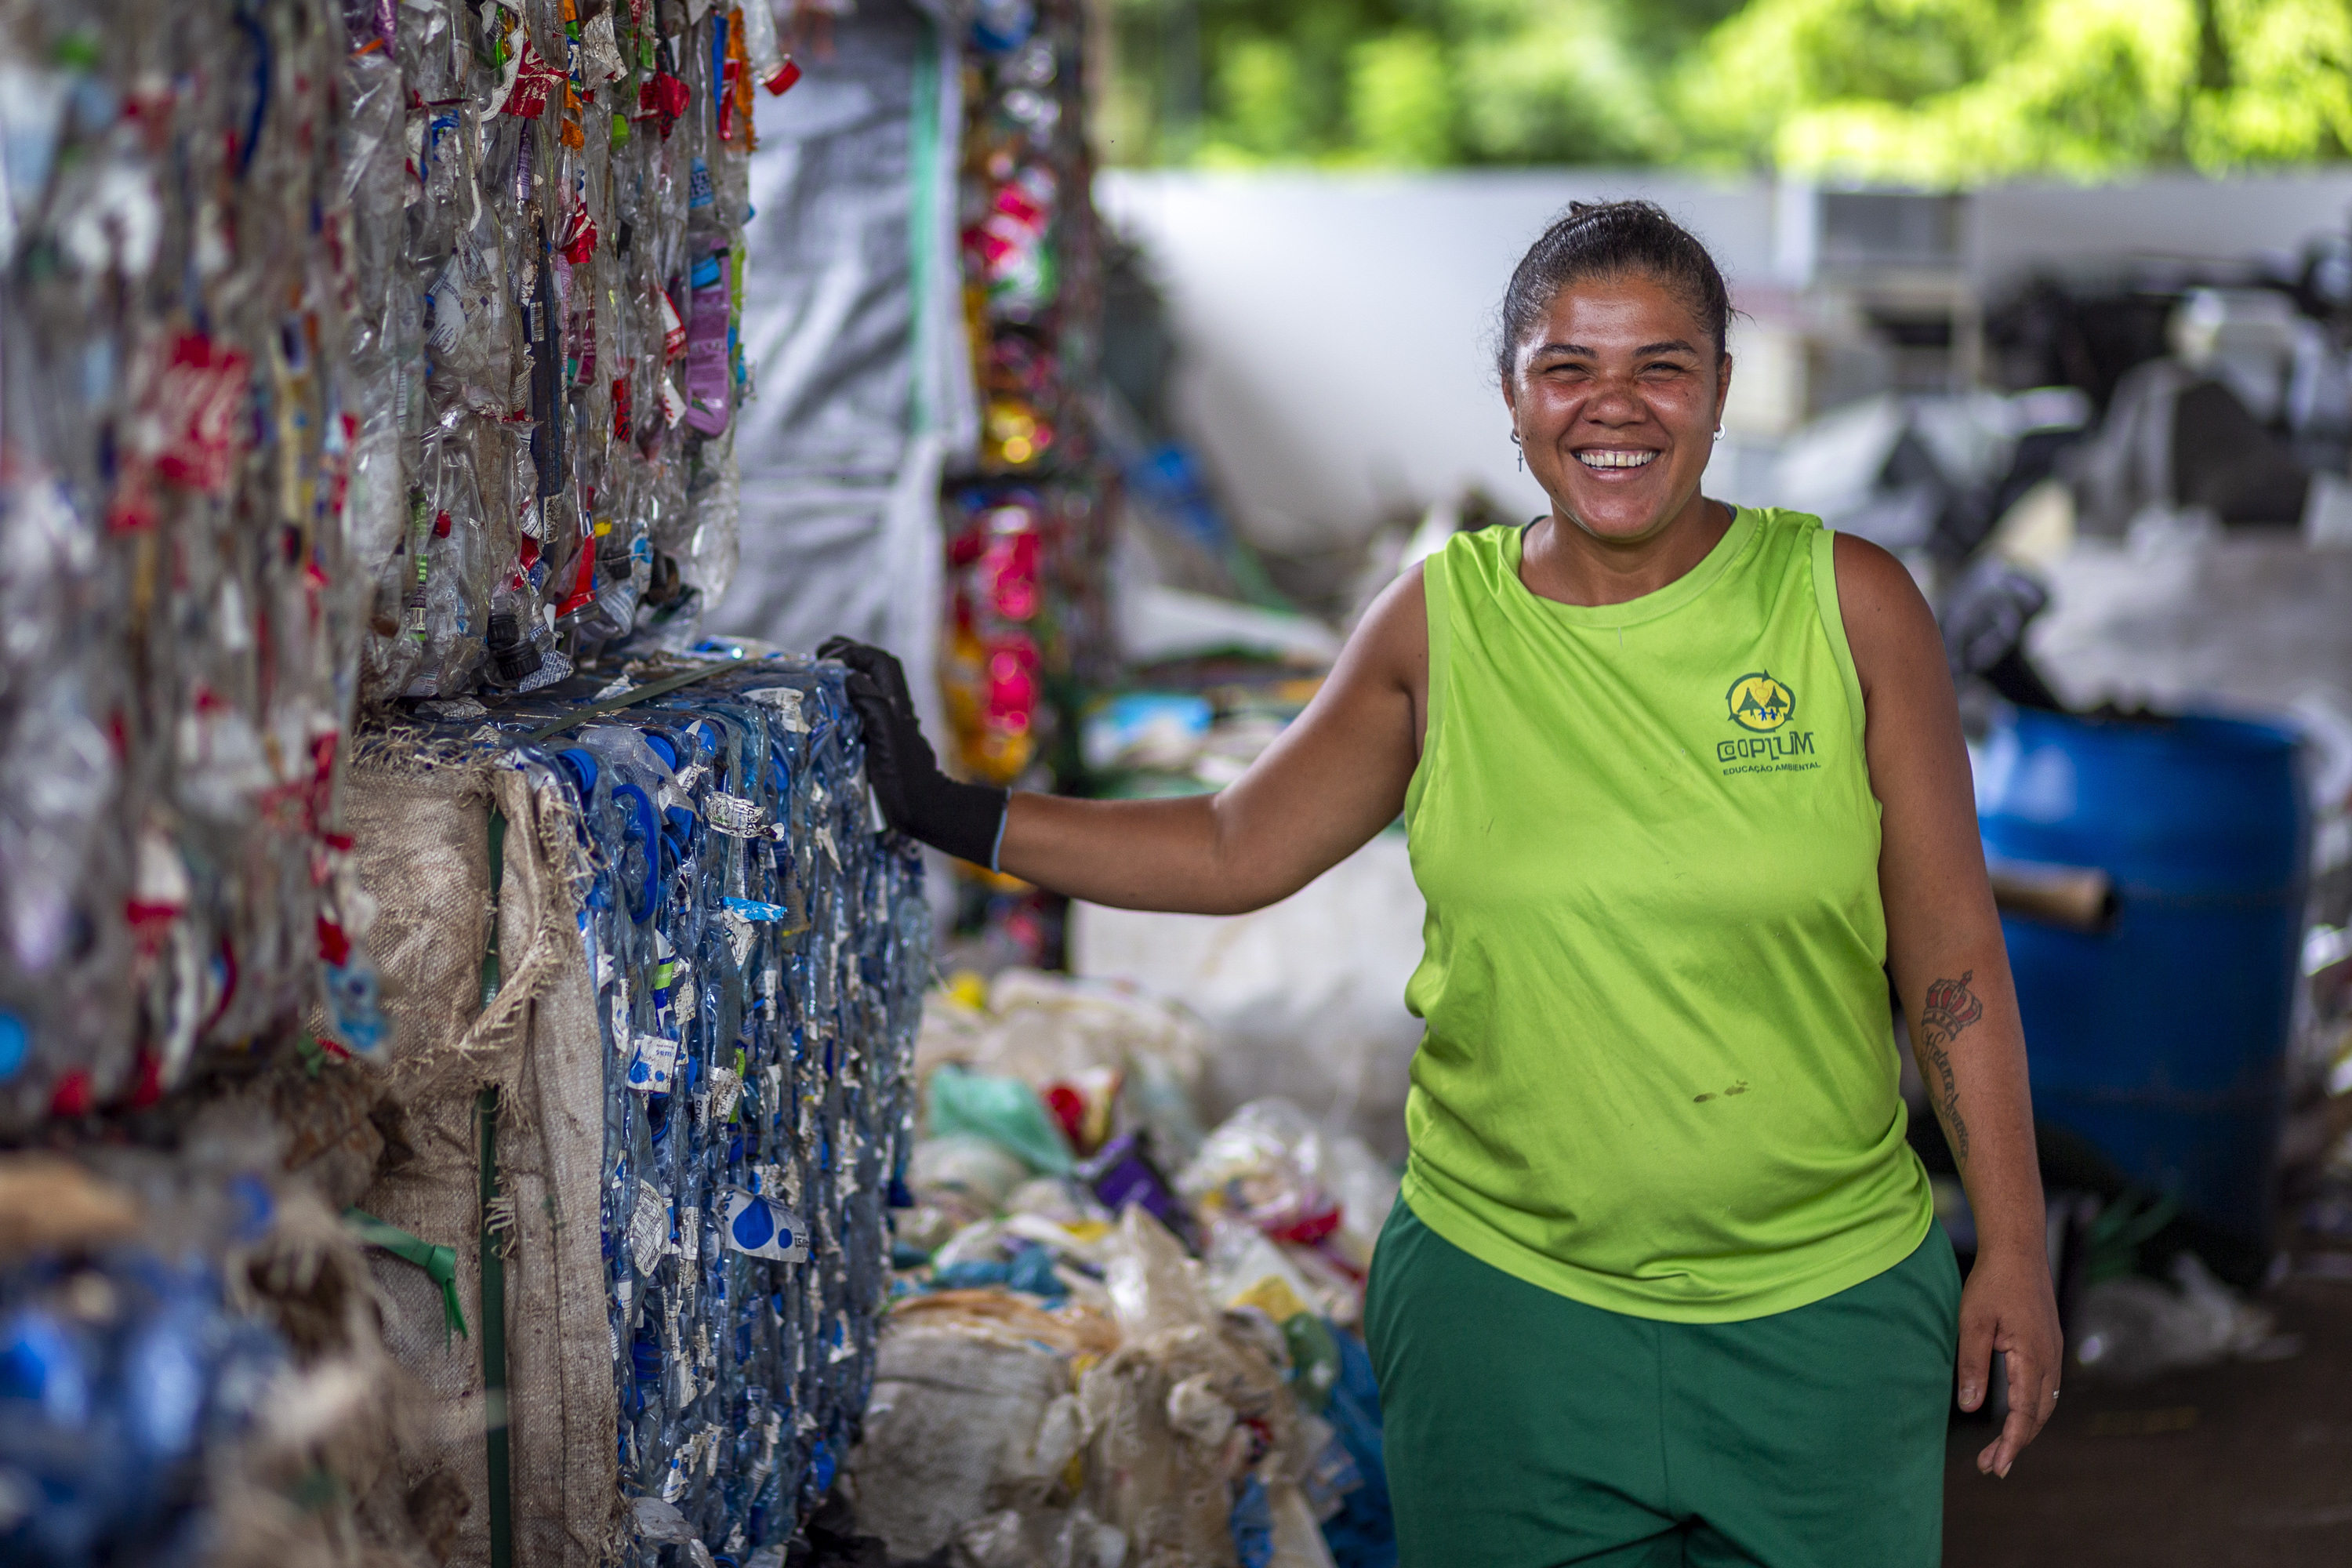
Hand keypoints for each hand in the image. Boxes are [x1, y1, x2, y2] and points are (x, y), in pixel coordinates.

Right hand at [816, 637, 1007, 866]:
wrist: (924, 810)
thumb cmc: (906, 780)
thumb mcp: (887, 743)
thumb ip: (874, 708)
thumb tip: (852, 677)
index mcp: (896, 705)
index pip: (880, 662)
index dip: (856, 652)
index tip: (827, 658)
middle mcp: (894, 709)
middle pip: (877, 667)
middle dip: (851, 654)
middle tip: (821, 655)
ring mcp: (889, 724)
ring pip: (871, 685)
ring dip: (848, 673)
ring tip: (822, 672)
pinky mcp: (882, 740)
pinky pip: (864, 707)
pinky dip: (846, 698)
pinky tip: (830, 706)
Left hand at [1955, 1242, 2063, 1476]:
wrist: (2018, 1249)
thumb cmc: (1992, 1283)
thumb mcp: (1972, 1323)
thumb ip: (1973, 1365)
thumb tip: (1971, 1408)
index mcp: (2033, 1357)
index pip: (2025, 1414)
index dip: (2011, 1444)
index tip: (1996, 1467)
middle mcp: (2050, 1360)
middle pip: (2038, 1416)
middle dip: (2016, 1444)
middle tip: (1990, 1467)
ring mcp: (2053, 1353)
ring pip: (2044, 1404)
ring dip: (2025, 1429)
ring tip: (2000, 1450)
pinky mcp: (2049, 1345)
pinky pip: (2045, 1388)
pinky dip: (2031, 1409)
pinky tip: (2014, 1416)